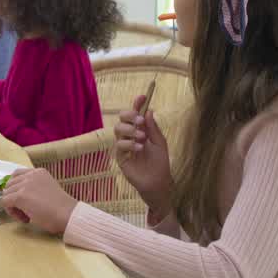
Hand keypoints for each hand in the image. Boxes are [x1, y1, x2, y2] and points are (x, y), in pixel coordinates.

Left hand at [1, 168, 78, 234]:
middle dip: (14, 199)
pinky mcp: (20, 196)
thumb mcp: (46, 190)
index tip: (23, 200)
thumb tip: (16, 194)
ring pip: (6, 194)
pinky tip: (26, 219)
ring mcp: (25, 184)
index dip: (16, 189)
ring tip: (28, 215)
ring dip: (14, 207)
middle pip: (9, 185)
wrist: (68, 215)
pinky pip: (5, 203)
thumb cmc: (61, 209)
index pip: (16, 175)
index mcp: (39, 172)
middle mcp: (31, 175)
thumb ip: (33, 187)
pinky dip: (12, 212)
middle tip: (27, 210)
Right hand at [114, 96, 173, 213]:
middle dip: (129, 116)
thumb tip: (149, 110)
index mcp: (140, 130)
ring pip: (118, 129)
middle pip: (122, 118)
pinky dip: (129, 144)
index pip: (135, 113)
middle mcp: (130, 135)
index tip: (143, 96)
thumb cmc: (160, 162)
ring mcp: (124, 145)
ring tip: (141, 138)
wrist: (158, 182)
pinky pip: (119, 145)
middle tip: (140, 120)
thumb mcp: (160, 142)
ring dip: (130, 130)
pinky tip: (139, 148)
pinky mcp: (120, 156)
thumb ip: (153, 128)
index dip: (137, 104)